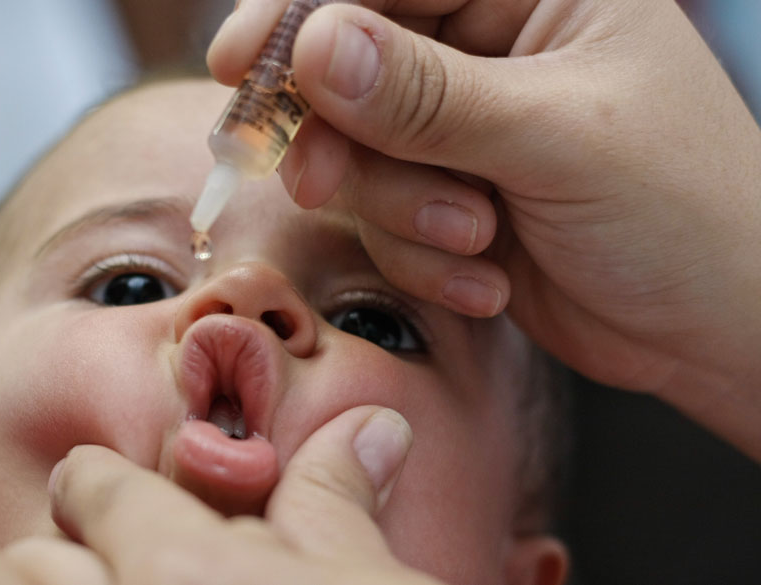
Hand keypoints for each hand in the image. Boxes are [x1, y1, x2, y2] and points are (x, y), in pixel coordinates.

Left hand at [46, 406, 443, 584]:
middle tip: (111, 559)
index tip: (108, 490)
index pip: (90, 486)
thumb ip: (336, 494)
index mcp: (177, 564)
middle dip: (62, 550)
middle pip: (30, 560)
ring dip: (57, 582)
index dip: (98, 483)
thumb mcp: (366, 578)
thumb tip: (370, 428)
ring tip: (112, 580)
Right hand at [208, 1, 760, 458]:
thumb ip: (426, 97)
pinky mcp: (452, 199)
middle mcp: (492, 49)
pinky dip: (422, 258)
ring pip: (358, 151)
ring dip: (400, 210)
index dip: (305, 11)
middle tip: (322, 180)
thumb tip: (313, 47)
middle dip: (342, 136)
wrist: (717, 332)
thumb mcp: (553, 140)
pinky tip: (491, 281)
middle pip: (350, 67)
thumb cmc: (684, 212)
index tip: (242, 62)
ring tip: (477, 240)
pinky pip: (384, 218)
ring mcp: (467, 131)